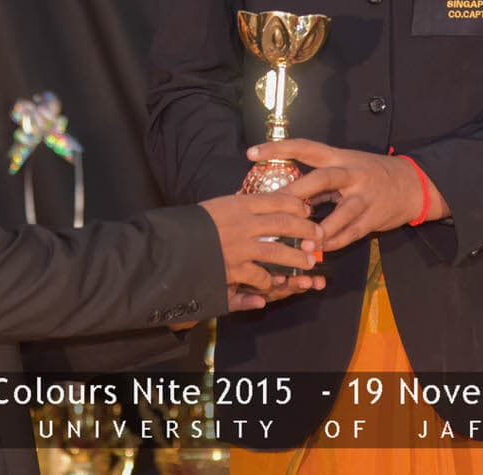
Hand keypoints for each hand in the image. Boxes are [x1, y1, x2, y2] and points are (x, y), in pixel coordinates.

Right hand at [198, 192, 324, 310]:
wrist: (164, 248)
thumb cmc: (187, 226)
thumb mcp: (212, 207)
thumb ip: (235, 207)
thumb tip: (251, 200)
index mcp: (237, 204)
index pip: (276, 199)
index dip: (296, 204)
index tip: (307, 209)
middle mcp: (242, 224)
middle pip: (284, 223)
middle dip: (306, 230)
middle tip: (319, 236)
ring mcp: (239, 248)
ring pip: (279, 251)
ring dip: (297, 258)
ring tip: (309, 262)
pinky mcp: (233, 270)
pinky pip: (260, 276)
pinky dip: (269, 281)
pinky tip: (275, 282)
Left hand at [257, 139, 448, 251]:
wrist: (412, 184)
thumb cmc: (371, 174)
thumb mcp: (347, 167)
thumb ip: (320, 181)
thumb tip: (287, 197)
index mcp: (340, 157)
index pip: (305, 147)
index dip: (278, 148)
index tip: (251, 153)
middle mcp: (352, 173)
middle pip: (321, 179)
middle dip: (297, 193)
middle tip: (273, 206)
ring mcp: (365, 196)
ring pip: (341, 212)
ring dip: (320, 229)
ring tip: (301, 243)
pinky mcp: (374, 217)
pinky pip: (353, 232)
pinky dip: (336, 242)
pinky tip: (321, 250)